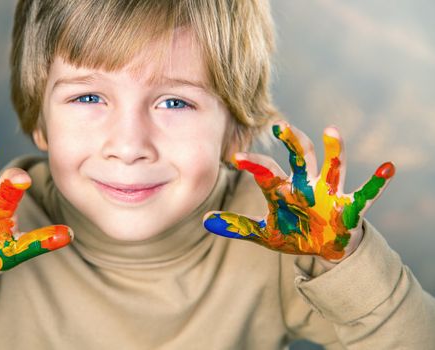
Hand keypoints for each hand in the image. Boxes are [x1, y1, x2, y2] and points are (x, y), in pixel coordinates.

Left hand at [204, 121, 393, 260]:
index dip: (253, 164)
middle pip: (300, 157)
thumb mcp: (264, 233)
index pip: (267, 171)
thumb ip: (237, 226)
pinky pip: (366, 193)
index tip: (235, 156)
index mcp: (284, 190)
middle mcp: (306, 185)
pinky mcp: (350, 208)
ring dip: (333, 149)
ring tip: (330, 129)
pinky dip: (378, 182)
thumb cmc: (293, 233)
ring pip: (332, 166)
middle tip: (279, 124)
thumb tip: (206, 222)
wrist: (324, 247)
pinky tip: (388, 167)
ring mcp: (329, 194)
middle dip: (291, 142)